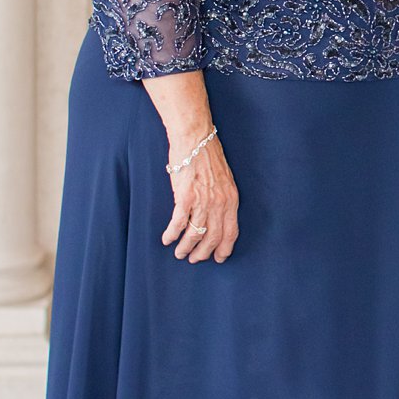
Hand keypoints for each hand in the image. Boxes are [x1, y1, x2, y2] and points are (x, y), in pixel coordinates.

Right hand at [161, 135, 239, 263]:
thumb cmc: (208, 156)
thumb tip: (216, 217)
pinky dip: (172, 234)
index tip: (218, 258)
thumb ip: (222, 199)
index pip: (231, 232)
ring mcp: (203, 201)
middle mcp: (219, 203)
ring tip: (179, 253)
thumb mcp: (224, 180)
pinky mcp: (185, 197)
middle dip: (203, 253)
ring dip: (186, 247)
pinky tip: (167, 239)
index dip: (224, 248)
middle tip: (194, 259)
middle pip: (213, 238)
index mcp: (231, 199)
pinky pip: (178, 223)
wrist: (195, 139)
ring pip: (195, 234)